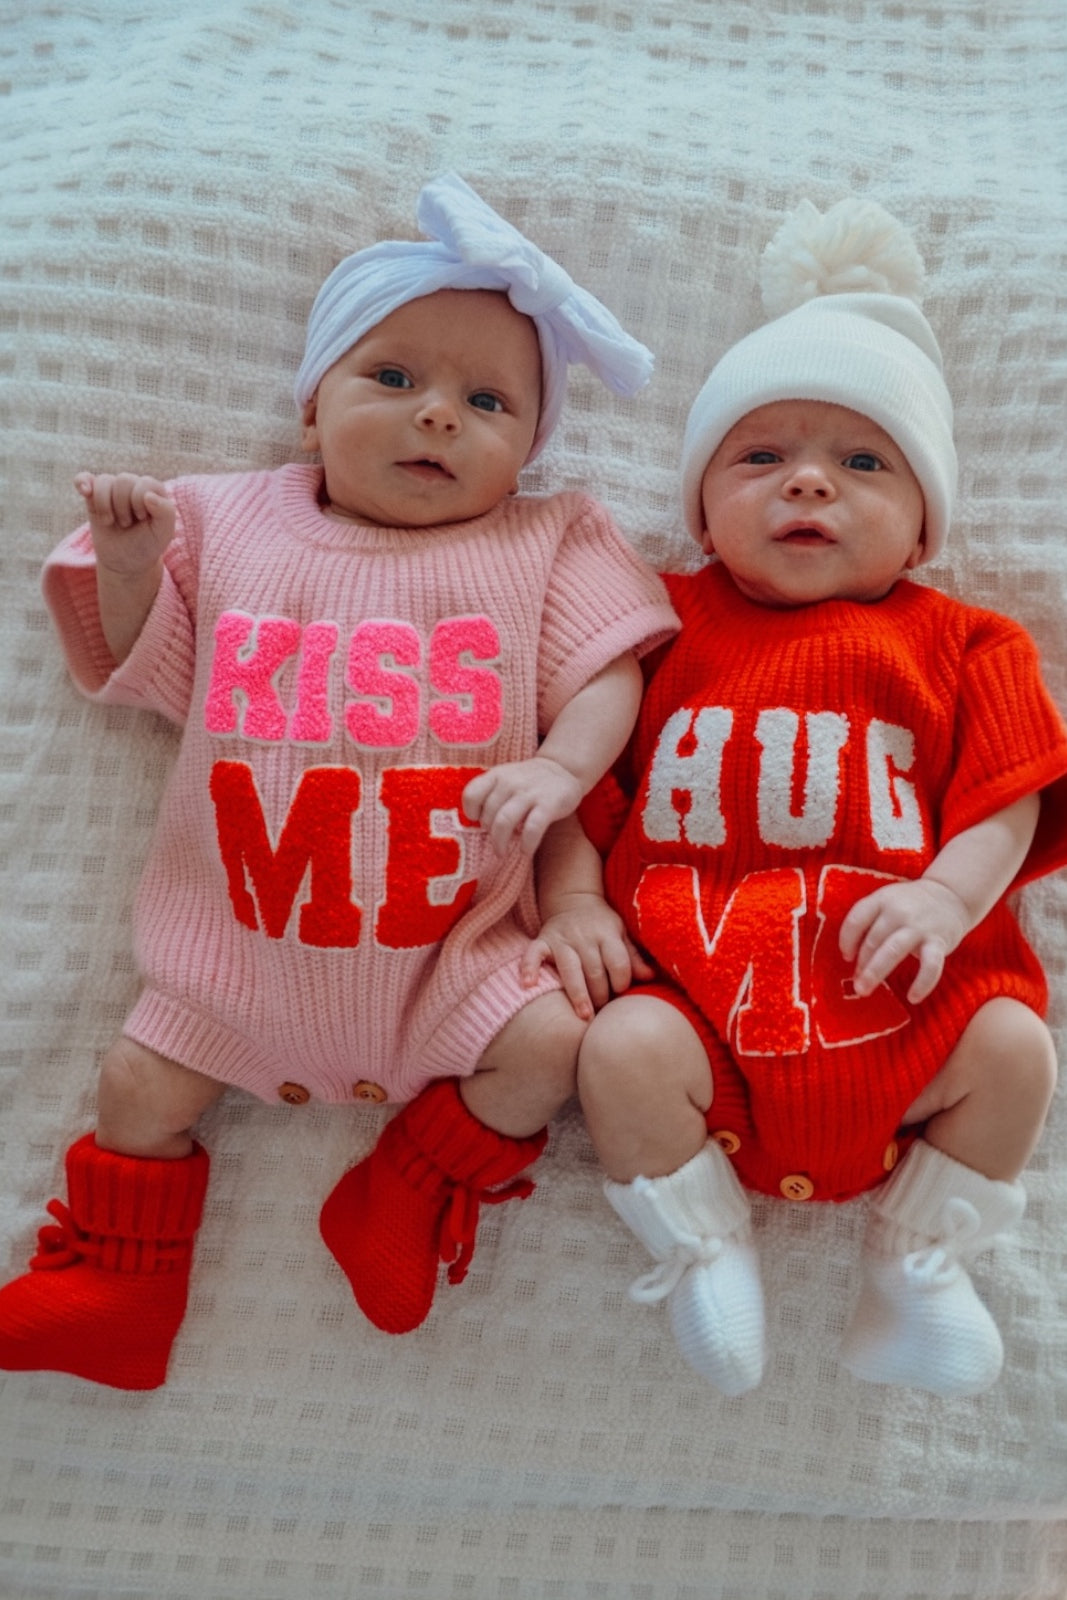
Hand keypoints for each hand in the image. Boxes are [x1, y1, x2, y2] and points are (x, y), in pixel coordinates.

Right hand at [75, 472, 176, 576]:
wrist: (126, 561)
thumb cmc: (147, 544)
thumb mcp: (164, 533)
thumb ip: (166, 512)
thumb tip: (149, 495)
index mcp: (154, 490)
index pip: (144, 483)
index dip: (139, 503)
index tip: (142, 519)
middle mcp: (133, 485)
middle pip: (123, 480)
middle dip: (123, 507)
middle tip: (126, 524)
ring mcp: (113, 490)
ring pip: (104, 481)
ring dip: (105, 506)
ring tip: (111, 521)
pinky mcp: (94, 497)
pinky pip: (84, 479)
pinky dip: (82, 482)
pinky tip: (85, 491)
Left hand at [463, 756, 582, 856]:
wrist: (564, 768)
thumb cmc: (529, 780)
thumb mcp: (506, 777)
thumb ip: (490, 794)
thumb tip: (478, 824)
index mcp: (497, 775)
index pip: (471, 795)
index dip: (471, 812)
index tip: (478, 821)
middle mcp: (510, 782)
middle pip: (487, 815)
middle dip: (489, 833)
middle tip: (496, 840)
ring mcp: (529, 793)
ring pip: (504, 822)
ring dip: (500, 843)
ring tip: (501, 853)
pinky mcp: (548, 805)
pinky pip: (532, 829)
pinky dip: (526, 844)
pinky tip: (525, 851)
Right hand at [520, 893, 653, 1020]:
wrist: (573, 900)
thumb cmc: (601, 925)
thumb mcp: (621, 934)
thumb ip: (633, 957)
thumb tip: (650, 977)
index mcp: (607, 934)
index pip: (618, 962)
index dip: (621, 982)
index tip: (621, 994)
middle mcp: (584, 936)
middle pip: (595, 971)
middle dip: (600, 995)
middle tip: (602, 1012)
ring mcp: (562, 938)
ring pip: (570, 969)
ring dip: (577, 993)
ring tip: (585, 1016)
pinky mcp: (543, 940)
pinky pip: (533, 954)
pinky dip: (529, 968)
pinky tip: (528, 985)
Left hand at [839, 877, 970, 1004]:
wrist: (950, 895)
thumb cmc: (910, 905)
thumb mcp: (886, 901)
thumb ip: (869, 921)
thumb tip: (851, 956)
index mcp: (881, 899)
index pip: (856, 920)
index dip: (846, 941)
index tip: (847, 956)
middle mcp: (898, 911)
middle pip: (872, 940)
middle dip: (861, 964)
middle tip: (856, 984)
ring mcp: (919, 926)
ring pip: (892, 951)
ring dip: (875, 973)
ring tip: (864, 990)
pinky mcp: (938, 941)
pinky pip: (930, 966)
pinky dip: (922, 983)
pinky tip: (913, 997)